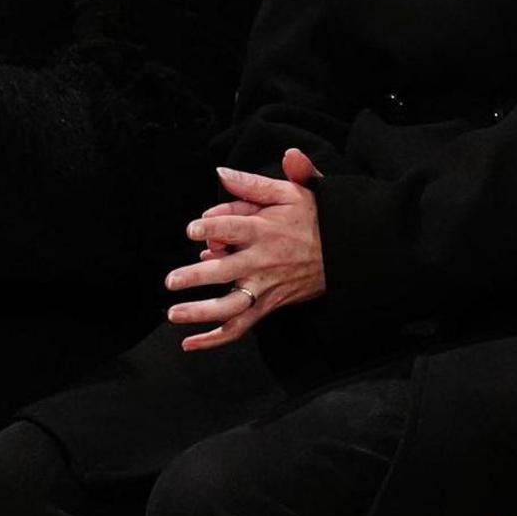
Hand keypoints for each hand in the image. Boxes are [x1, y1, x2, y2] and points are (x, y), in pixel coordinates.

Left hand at [169, 149, 326, 347]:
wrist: (344, 251)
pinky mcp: (268, 305)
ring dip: (200, 313)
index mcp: (264, 230)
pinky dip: (216, 339)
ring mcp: (264, 287)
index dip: (209, 228)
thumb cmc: (314, 218)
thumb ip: (252, 183)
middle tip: (172, 281)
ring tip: (174, 314)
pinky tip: (191, 342)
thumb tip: (220, 173)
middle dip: (196, 277)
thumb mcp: (289, 192)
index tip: (192, 230)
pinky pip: (241, 327)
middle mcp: (261, 261)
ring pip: (230, 307)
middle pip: (224, 272)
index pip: (231, 228)